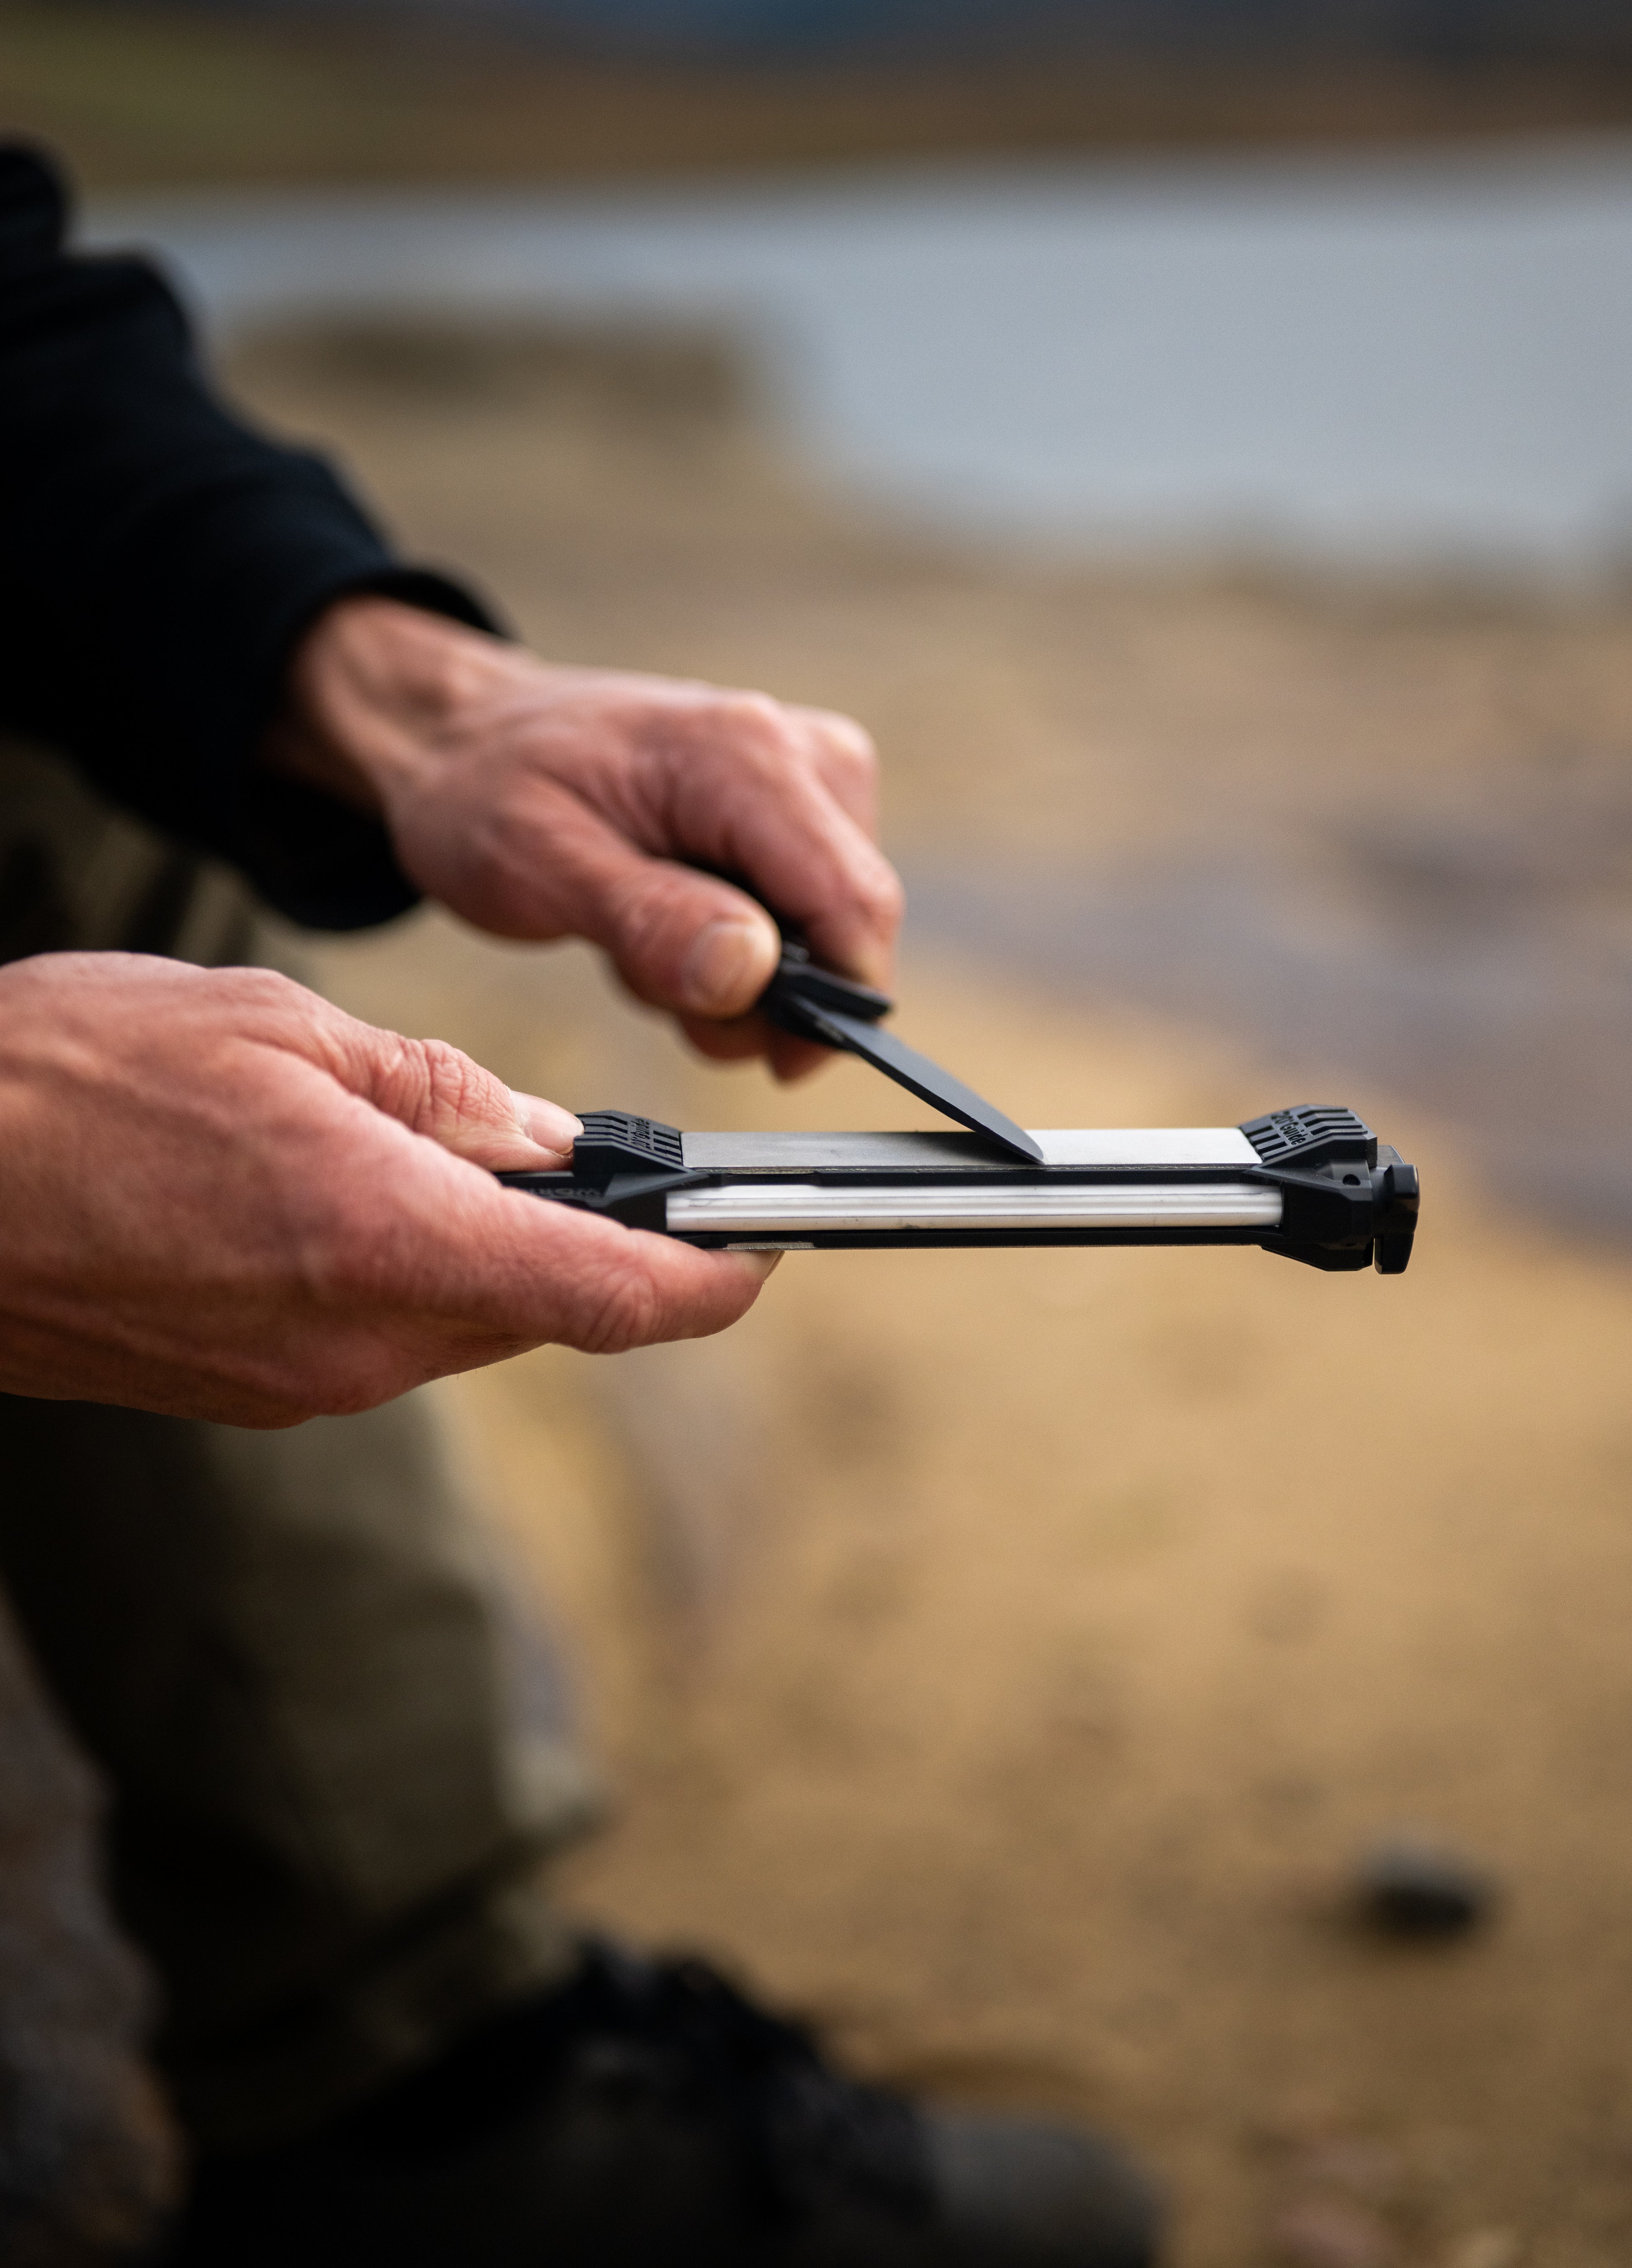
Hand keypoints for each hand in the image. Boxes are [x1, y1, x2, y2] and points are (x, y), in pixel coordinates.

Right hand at [0, 955, 772, 1425]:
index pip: (617, 1297)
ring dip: (484, 1245)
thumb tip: (549, 1142)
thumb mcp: (281, 1031)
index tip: (765, 1248)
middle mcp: (362, 1346)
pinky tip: (340, 1190)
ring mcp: (301, 1386)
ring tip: (419, 1142)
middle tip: (589, 1148)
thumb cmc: (71, 1079)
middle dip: (589, 1237)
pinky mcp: (247, 1395)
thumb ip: (438, 1093)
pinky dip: (402, 1268)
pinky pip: (377, 1335)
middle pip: (547, 1307)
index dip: (715, 1278)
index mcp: (392, 1245)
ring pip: (462, 1318)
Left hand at [268, 598, 903, 1077]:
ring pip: (825, 930)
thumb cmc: (489, 789)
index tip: (773, 1062)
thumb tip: (748, 972)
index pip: (854, 903)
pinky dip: (735, 942)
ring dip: (737, 971)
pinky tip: (665, 914)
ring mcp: (809, 772)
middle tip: (647, 973)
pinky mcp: (800, 803)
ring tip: (639, 933)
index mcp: (748, 757)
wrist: (468, 737)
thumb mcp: (539, 865)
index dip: (834, 1007)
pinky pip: (802, 910)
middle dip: (761, 990)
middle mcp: (805, 752)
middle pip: (847, 925)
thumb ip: (649, 920)